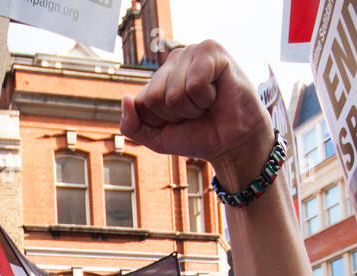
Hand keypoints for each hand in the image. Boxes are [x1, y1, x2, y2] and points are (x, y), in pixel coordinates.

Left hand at [119, 40, 272, 189]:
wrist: (232, 143)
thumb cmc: (197, 135)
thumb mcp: (156, 138)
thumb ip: (132, 125)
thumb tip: (125, 98)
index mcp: (159, 76)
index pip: (141, 103)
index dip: (160, 121)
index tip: (181, 120)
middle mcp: (174, 60)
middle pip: (154, 98)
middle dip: (175, 116)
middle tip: (196, 112)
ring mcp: (192, 52)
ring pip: (174, 94)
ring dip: (193, 109)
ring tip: (207, 104)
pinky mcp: (211, 50)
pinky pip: (195, 84)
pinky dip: (206, 98)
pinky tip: (217, 94)